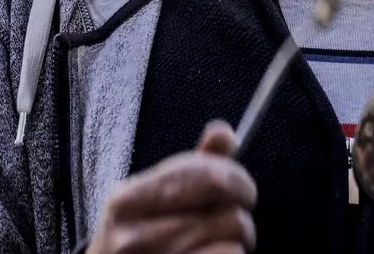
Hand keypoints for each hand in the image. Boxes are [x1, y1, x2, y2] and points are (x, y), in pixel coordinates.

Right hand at [88, 121, 256, 253]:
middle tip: (237, 219)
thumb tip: (223, 133)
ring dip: (237, 241)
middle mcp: (133, 236)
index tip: (246, 190)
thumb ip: (192, 167)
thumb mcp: (154, 198)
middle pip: (226, 212)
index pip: (202, 175)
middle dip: (240, 213)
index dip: (237, 179)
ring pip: (231, 241)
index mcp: (127, 200)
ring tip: (218, 242)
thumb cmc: (141, 236)